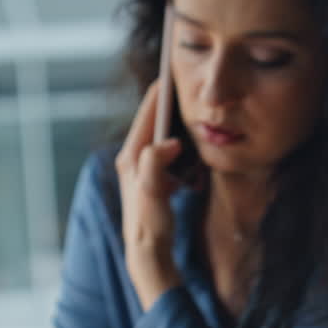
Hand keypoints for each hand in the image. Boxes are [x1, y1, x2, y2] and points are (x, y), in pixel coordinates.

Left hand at [115, 79, 183, 309]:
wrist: (148, 256)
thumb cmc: (150, 227)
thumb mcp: (153, 196)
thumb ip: (155, 166)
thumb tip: (167, 143)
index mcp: (132, 157)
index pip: (148, 113)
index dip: (163, 90)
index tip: (177, 71)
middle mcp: (133, 159)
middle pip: (154, 120)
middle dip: (172, 102)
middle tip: (190, 84)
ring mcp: (142, 168)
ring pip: (162, 134)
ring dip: (178, 123)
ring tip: (195, 108)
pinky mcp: (152, 178)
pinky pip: (168, 151)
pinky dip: (181, 144)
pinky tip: (194, 147)